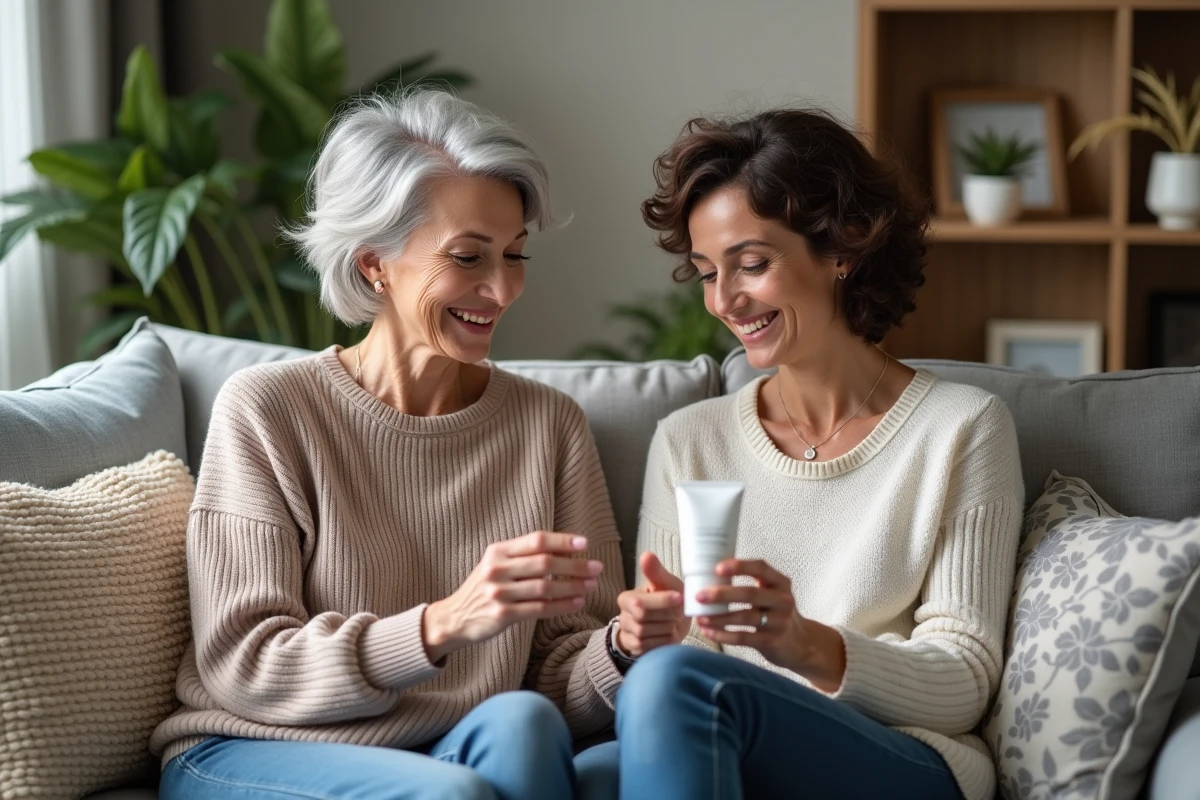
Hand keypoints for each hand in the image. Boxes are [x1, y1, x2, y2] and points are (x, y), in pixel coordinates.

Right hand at [423, 532, 602, 662]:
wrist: (455, 617)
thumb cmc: (484, 586)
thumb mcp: (497, 564)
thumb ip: (524, 556)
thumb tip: (565, 550)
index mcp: (498, 551)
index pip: (536, 540)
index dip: (562, 541)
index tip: (585, 544)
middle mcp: (497, 569)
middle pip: (544, 563)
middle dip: (575, 565)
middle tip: (597, 567)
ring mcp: (499, 592)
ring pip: (545, 587)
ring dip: (573, 586)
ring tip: (591, 585)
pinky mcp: (503, 614)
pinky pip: (540, 608)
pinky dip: (561, 605)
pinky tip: (577, 603)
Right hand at [614, 552, 688, 656]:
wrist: (671, 624)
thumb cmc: (669, 599)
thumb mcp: (666, 584)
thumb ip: (656, 572)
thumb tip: (646, 555)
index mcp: (627, 598)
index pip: (640, 603)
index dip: (662, 601)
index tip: (680, 597)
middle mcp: (623, 615)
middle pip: (643, 620)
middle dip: (666, 616)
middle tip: (679, 613)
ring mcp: (628, 634)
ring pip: (645, 635)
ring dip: (666, 630)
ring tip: (673, 623)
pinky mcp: (634, 649)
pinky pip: (647, 648)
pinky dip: (663, 642)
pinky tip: (669, 635)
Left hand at [694, 559, 844, 690]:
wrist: (801, 644)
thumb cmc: (776, 614)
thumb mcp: (771, 594)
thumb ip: (751, 585)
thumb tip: (710, 577)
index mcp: (780, 582)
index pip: (761, 568)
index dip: (739, 566)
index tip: (717, 568)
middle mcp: (782, 600)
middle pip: (750, 594)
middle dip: (722, 594)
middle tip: (699, 596)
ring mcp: (779, 622)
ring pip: (745, 617)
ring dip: (718, 618)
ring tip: (699, 618)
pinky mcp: (772, 641)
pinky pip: (744, 637)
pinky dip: (723, 635)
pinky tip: (708, 632)